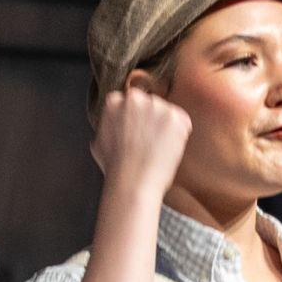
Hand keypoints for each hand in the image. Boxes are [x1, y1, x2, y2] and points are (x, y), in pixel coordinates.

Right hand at [91, 83, 188, 201]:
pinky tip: (166, 149)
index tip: (136, 131)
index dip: (134, 119)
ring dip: (165, 127)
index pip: (130, 102)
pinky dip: (179, 135)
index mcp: (114, 101)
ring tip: (156, 149)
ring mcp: (156, 106)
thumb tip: (114, 124)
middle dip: (151, 119)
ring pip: (166, 113)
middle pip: (149, 104)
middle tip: (147, 142)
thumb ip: (109, 124)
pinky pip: (182, 122)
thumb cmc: (115, 168)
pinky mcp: (175, 116)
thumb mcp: (98, 141)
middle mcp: (135, 99)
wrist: (133, 182)